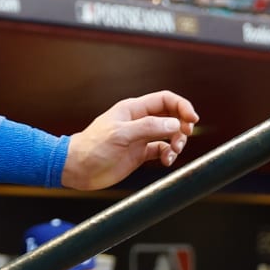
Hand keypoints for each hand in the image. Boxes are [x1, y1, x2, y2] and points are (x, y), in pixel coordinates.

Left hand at [60, 92, 197, 189]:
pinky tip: (165, 161)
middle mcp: (139, 121)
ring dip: (176, 143)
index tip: (192, 120)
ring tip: (172, 153)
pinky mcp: (139, 154)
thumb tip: (175, 124)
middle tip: (182, 139)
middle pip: (171, 117)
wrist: (77, 168)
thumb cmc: (93, 148)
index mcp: (133, 110)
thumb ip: (149, 128)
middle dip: (182, 127)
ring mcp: (140, 138)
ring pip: (168, 135)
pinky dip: (167, 155)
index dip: (182, 107)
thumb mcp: (121, 135)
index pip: (165, 100)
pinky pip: (161, 150)